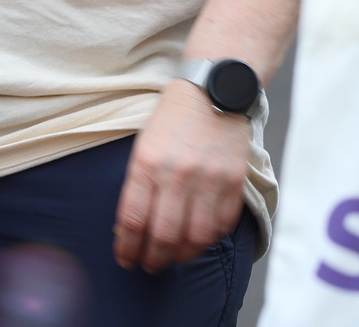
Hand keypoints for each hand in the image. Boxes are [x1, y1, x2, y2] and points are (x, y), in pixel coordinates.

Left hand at [113, 81, 250, 272]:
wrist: (212, 93)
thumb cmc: (170, 121)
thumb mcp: (142, 146)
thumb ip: (138, 183)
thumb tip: (131, 225)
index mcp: (146, 163)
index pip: (132, 218)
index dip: (126, 246)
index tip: (124, 259)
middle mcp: (176, 174)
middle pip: (163, 234)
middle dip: (153, 258)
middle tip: (148, 265)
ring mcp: (208, 180)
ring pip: (194, 237)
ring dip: (181, 256)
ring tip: (172, 259)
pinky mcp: (233, 183)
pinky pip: (221, 225)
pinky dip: (208, 240)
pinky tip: (197, 242)